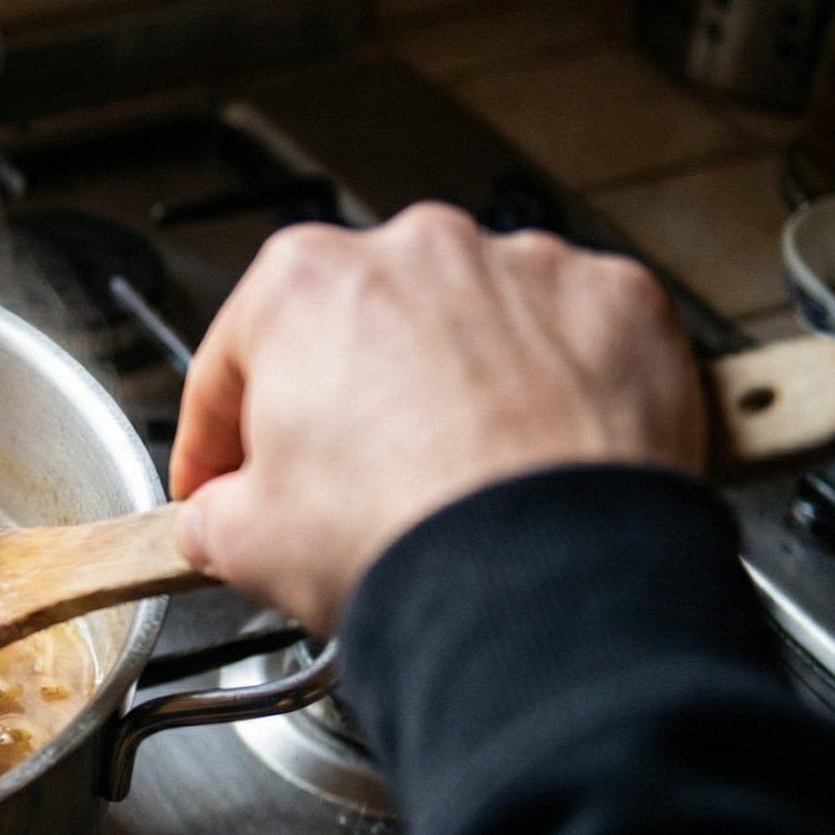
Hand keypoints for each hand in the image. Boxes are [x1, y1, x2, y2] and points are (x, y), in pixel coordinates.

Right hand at [169, 204, 702, 633]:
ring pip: (471, 324)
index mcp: (304, 282)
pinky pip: (571, 338)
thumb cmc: (402, 537)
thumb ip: (215, 513)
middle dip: (349, 399)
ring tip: (459, 477)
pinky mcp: (619, 305)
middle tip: (350, 487)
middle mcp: (416, 250)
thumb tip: (224, 519)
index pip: (234, 363)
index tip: (227, 482)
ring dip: (457, 383)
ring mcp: (525, 269)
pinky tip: (537, 456)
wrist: (547, 584)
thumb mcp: (243, 544)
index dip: (218, 438)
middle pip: (359, 328)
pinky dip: (556, 386)